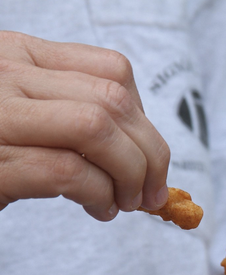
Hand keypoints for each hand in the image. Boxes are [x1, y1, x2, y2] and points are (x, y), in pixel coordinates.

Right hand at [0, 31, 169, 220]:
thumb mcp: (27, 116)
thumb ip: (74, 119)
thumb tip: (149, 161)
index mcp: (19, 55)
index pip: (112, 70)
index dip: (145, 118)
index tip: (148, 154)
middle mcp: (4, 75)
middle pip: (113, 102)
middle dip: (151, 154)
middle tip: (152, 193)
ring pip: (96, 129)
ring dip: (130, 174)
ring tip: (128, 202)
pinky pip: (68, 171)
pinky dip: (100, 195)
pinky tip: (99, 209)